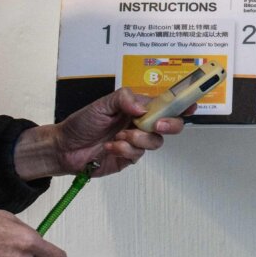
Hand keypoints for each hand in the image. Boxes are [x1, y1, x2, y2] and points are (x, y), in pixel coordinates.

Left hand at [15, 87, 188, 180]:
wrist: (64, 148)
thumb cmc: (82, 123)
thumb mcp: (102, 103)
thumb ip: (124, 98)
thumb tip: (142, 106)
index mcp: (138, 107)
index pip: (165, 103)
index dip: (181, 104)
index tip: (190, 105)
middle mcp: (141, 124)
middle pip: (170, 125)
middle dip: (170, 124)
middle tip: (157, 123)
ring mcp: (136, 142)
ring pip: (155, 142)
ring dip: (139, 138)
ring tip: (120, 136)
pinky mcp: (128, 158)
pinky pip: (137, 155)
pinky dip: (124, 149)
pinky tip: (111, 146)